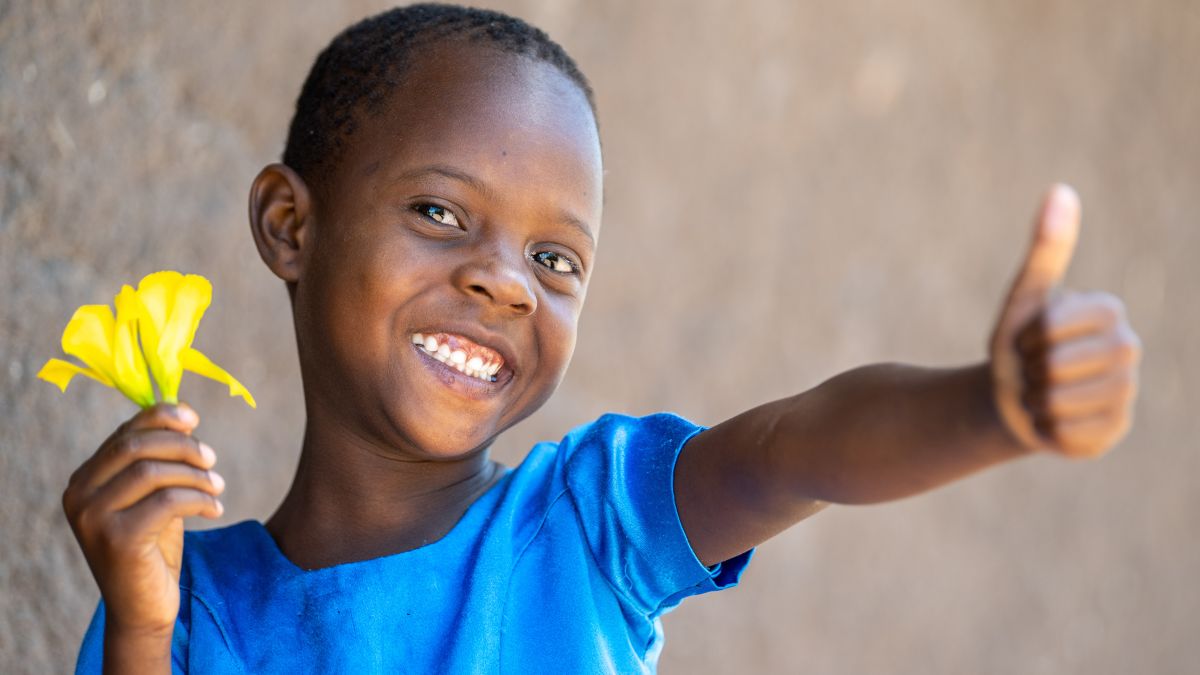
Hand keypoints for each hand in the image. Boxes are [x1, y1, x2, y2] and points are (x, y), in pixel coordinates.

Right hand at [62, 403, 224, 638]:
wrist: (143, 608)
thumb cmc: (152, 548)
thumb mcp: (153, 497)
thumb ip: (158, 461)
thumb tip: (184, 414)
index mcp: (83, 480)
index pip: (124, 433)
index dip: (161, 417)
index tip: (193, 418)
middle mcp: (78, 496)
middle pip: (136, 446)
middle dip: (183, 446)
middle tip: (212, 460)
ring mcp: (92, 518)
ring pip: (153, 471)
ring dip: (195, 475)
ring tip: (218, 488)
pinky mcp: (117, 540)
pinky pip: (168, 501)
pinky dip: (199, 499)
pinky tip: (214, 509)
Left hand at [989, 184, 1141, 457]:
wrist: (1012, 398)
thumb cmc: (1020, 342)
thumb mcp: (1024, 297)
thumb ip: (1046, 247)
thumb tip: (1060, 189)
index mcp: (1110, 311)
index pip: (1054, 326)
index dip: (1028, 335)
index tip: (1031, 337)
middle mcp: (1129, 350)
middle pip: (1058, 367)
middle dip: (1030, 369)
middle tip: (1034, 368)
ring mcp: (1126, 395)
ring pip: (1059, 403)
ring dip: (1033, 401)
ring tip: (1040, 392)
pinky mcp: (1113, 433)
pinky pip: (1064, 434)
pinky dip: (1043, 429)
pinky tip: (1050, 419)